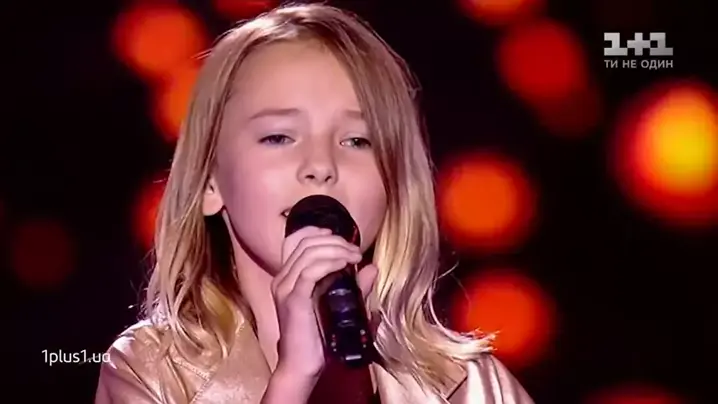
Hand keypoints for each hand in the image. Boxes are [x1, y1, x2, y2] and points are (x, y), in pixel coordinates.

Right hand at [270, 226, 377, 380]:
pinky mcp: (293, 300)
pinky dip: (330, 263)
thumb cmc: (319, 339)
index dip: (319, 233)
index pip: (298, 241)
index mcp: (289, 278)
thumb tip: (372, 268)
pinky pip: (310, 272)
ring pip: (309, 253)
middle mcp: (283, 279)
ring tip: (354, 257)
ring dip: (336, 250)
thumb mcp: (340, 307)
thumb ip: (355, 287)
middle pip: (306, 243)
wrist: (302, 367)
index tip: (342, 238)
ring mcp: (285, 288)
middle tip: (356, 251)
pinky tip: (345, 265)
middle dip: (335, 241)